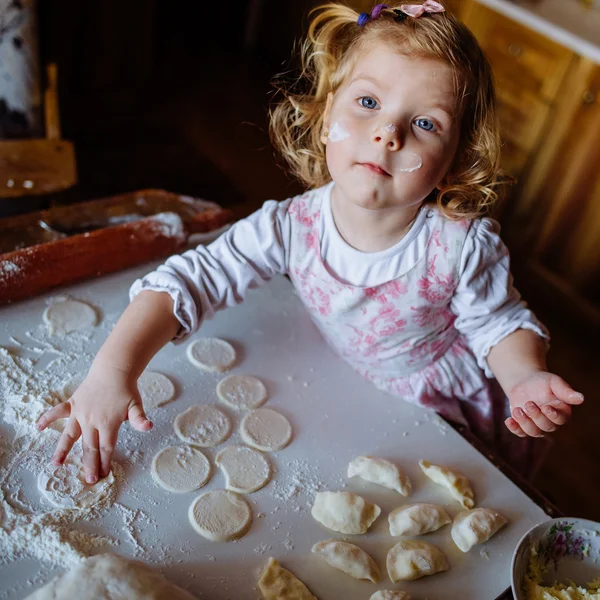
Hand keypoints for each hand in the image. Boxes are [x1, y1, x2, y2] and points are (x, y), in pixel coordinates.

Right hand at [36, 360, 152, 482]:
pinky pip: (57, 412)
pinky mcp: (73, 403)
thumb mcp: (136, 404)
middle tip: (88, 479)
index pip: (106, 448)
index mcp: (108, 423)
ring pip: (70, 434)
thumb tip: (148, 427)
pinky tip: (38, 427)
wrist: (113, 370)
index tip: (102, 475)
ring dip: (63, 450)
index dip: (104, 462)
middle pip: (89, 446)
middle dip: (89, 464)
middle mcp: (91, 421)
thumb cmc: (126, 389)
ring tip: (56, 464)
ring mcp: (80, 412)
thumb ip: (139, 419)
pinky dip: (47, 418)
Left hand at [505, 371, 583, 437]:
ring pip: (533, 432)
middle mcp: (551, 422)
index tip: (546, 407)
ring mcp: (537, 425)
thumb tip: (581, 398)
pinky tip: (508, 420)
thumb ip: (565, 391)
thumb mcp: (553, 382)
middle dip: (536, 416)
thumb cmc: (543, 382)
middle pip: (546, 427)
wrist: (525, 382)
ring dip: (524, 423)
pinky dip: (514, 428)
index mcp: (562, 412)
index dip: (553, 416)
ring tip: (517, 409)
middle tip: (528, 403)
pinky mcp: (523, 426)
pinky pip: (520, 432)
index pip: (560, 419)